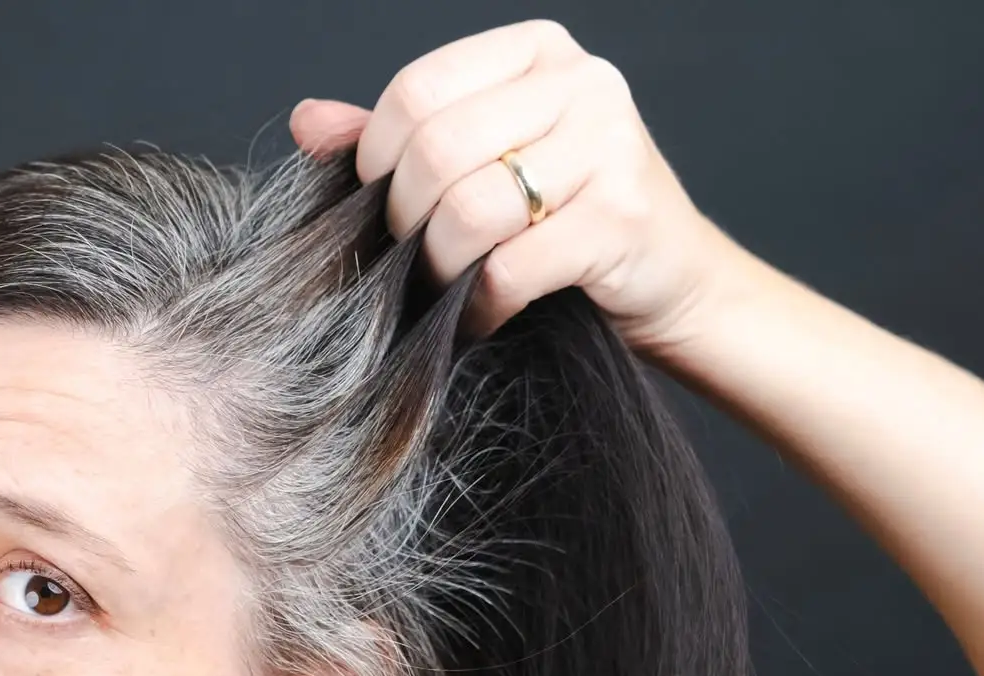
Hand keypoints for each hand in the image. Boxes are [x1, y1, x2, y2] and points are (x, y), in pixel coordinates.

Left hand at [289, 18, 747, 351]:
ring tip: (446, 288)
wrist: (676, 282)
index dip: (378, 161)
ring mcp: (610, 144)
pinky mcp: (622, 217)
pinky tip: (483, 314)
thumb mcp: (484, 164)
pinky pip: (511, 267)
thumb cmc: (565, 221)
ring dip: (441, 267)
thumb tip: (307, 122)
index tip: (387, 209)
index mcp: (537, 52)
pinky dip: (480, 305)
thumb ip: (399, 141)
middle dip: (407, 220)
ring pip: (469, 209)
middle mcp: (582, 81)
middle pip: (437, 148)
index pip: (417, 90)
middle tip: (412, 261)